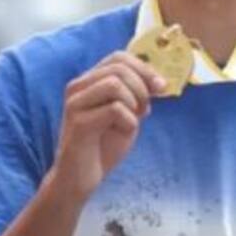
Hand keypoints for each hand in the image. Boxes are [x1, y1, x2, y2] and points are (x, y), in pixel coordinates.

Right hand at [53, 51, 167, 200]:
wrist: (80, 179)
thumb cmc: (102, 146)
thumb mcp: (126, 115)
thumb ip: (137, 96)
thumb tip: (158, 81)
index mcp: (88, 82)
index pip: (118, 57)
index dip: (144, 68)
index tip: (160, 87)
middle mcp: (77, 87)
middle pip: (119, 68)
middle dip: (142, 87)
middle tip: (146, 110)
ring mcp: (75, 103)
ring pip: (115, 84)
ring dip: (134, 102)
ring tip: (133, 121)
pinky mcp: (78, 122)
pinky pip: (114, 109)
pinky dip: (129, 121)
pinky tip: (123, 133)